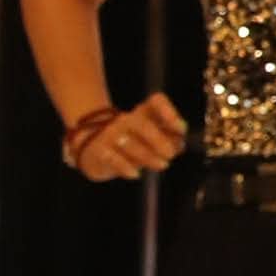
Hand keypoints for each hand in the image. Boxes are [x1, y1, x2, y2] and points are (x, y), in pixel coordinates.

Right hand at [65, 94, 186, 180]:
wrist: (93, 149)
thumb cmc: (133, 143)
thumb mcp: (152, 138)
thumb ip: (169, 139)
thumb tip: (180, 145)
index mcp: (144, 112)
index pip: (157, 101)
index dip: (170, 112)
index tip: (181, 129)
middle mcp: (126, 119)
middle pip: (143, 124)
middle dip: (160, 140)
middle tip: (171, 154)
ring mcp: (110, 134)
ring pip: (129, 143)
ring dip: (148, 156)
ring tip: (162, 165)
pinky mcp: (98, 150)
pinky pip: (112, 158)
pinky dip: (125, 167)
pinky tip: (136, 174)